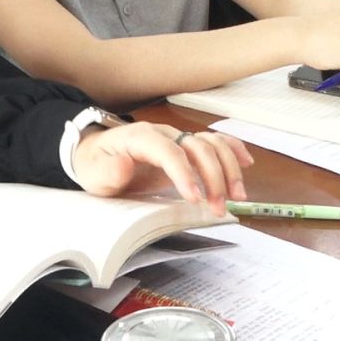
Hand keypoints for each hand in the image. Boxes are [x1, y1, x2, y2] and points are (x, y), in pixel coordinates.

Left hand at [72, 122, 252, 216]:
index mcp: (141, 137)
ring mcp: (178, 138)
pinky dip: (233, 150)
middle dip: (213, 177)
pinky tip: (247, 163)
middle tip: (218, 207)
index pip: (169, 151)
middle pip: (198, 147)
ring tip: (236, 196)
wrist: (96, 154)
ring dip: (228, 168)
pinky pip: (215, 141)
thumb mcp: (93, 173)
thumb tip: (125, 164)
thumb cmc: (96, 164)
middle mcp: (164, 134)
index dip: (185, 173)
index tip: (195, 198)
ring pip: (212, 144)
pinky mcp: (186, 147)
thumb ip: (108, 171)